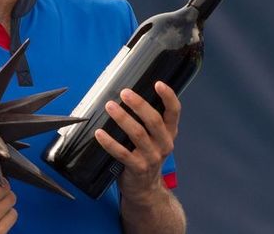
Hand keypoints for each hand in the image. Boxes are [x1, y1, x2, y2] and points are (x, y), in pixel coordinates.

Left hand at [94, 81, 180, 200]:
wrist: (145, 190)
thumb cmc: (146, 156)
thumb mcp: (154, 139)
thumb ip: (147, 121)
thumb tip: (126, 94)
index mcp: (169, 133)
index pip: (174, 112)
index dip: (168, 97)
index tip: (158, 83)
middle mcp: (164, 144)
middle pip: (154, 120)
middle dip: (139, 104)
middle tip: (124, 92)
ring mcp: (151, 157)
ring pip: (137, 134)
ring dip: (122, 118)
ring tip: (110, 106)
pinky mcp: (137, 168)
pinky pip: (121, 153)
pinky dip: (109, 142)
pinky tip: (99, 133)